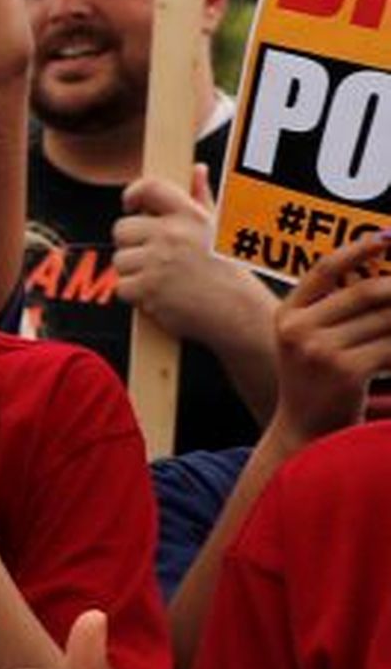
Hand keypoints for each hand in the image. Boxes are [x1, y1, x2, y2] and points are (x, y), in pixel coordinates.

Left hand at [113, 174, 278, 356]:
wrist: (237, 312)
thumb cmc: (228, 271)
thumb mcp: (219, 228)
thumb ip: (201, 198)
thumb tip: (196, 170)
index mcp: (190, 215)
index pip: (150, 188)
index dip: (134, 194)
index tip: (130, 204)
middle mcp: (171, 234)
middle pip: (122, 229)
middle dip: (131, 244)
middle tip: (151, 258)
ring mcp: (157, 261)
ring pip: (120, 260)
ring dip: (133, 272)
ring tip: (161, 279)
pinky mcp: (147, 288)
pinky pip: (121, 287)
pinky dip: (135, 295)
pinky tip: (158, 296)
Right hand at [268, 225, 390, 443]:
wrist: (305, 431)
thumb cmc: (317, 381)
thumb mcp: (310, 341)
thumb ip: (334, 309)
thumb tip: (385, 278)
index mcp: (287, 315)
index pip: (324, 269)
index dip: (357, 249)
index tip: (387, 237)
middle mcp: (299, 330)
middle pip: (366, 291)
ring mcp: (321, 351)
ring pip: (387, 319)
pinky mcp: (347, 371)